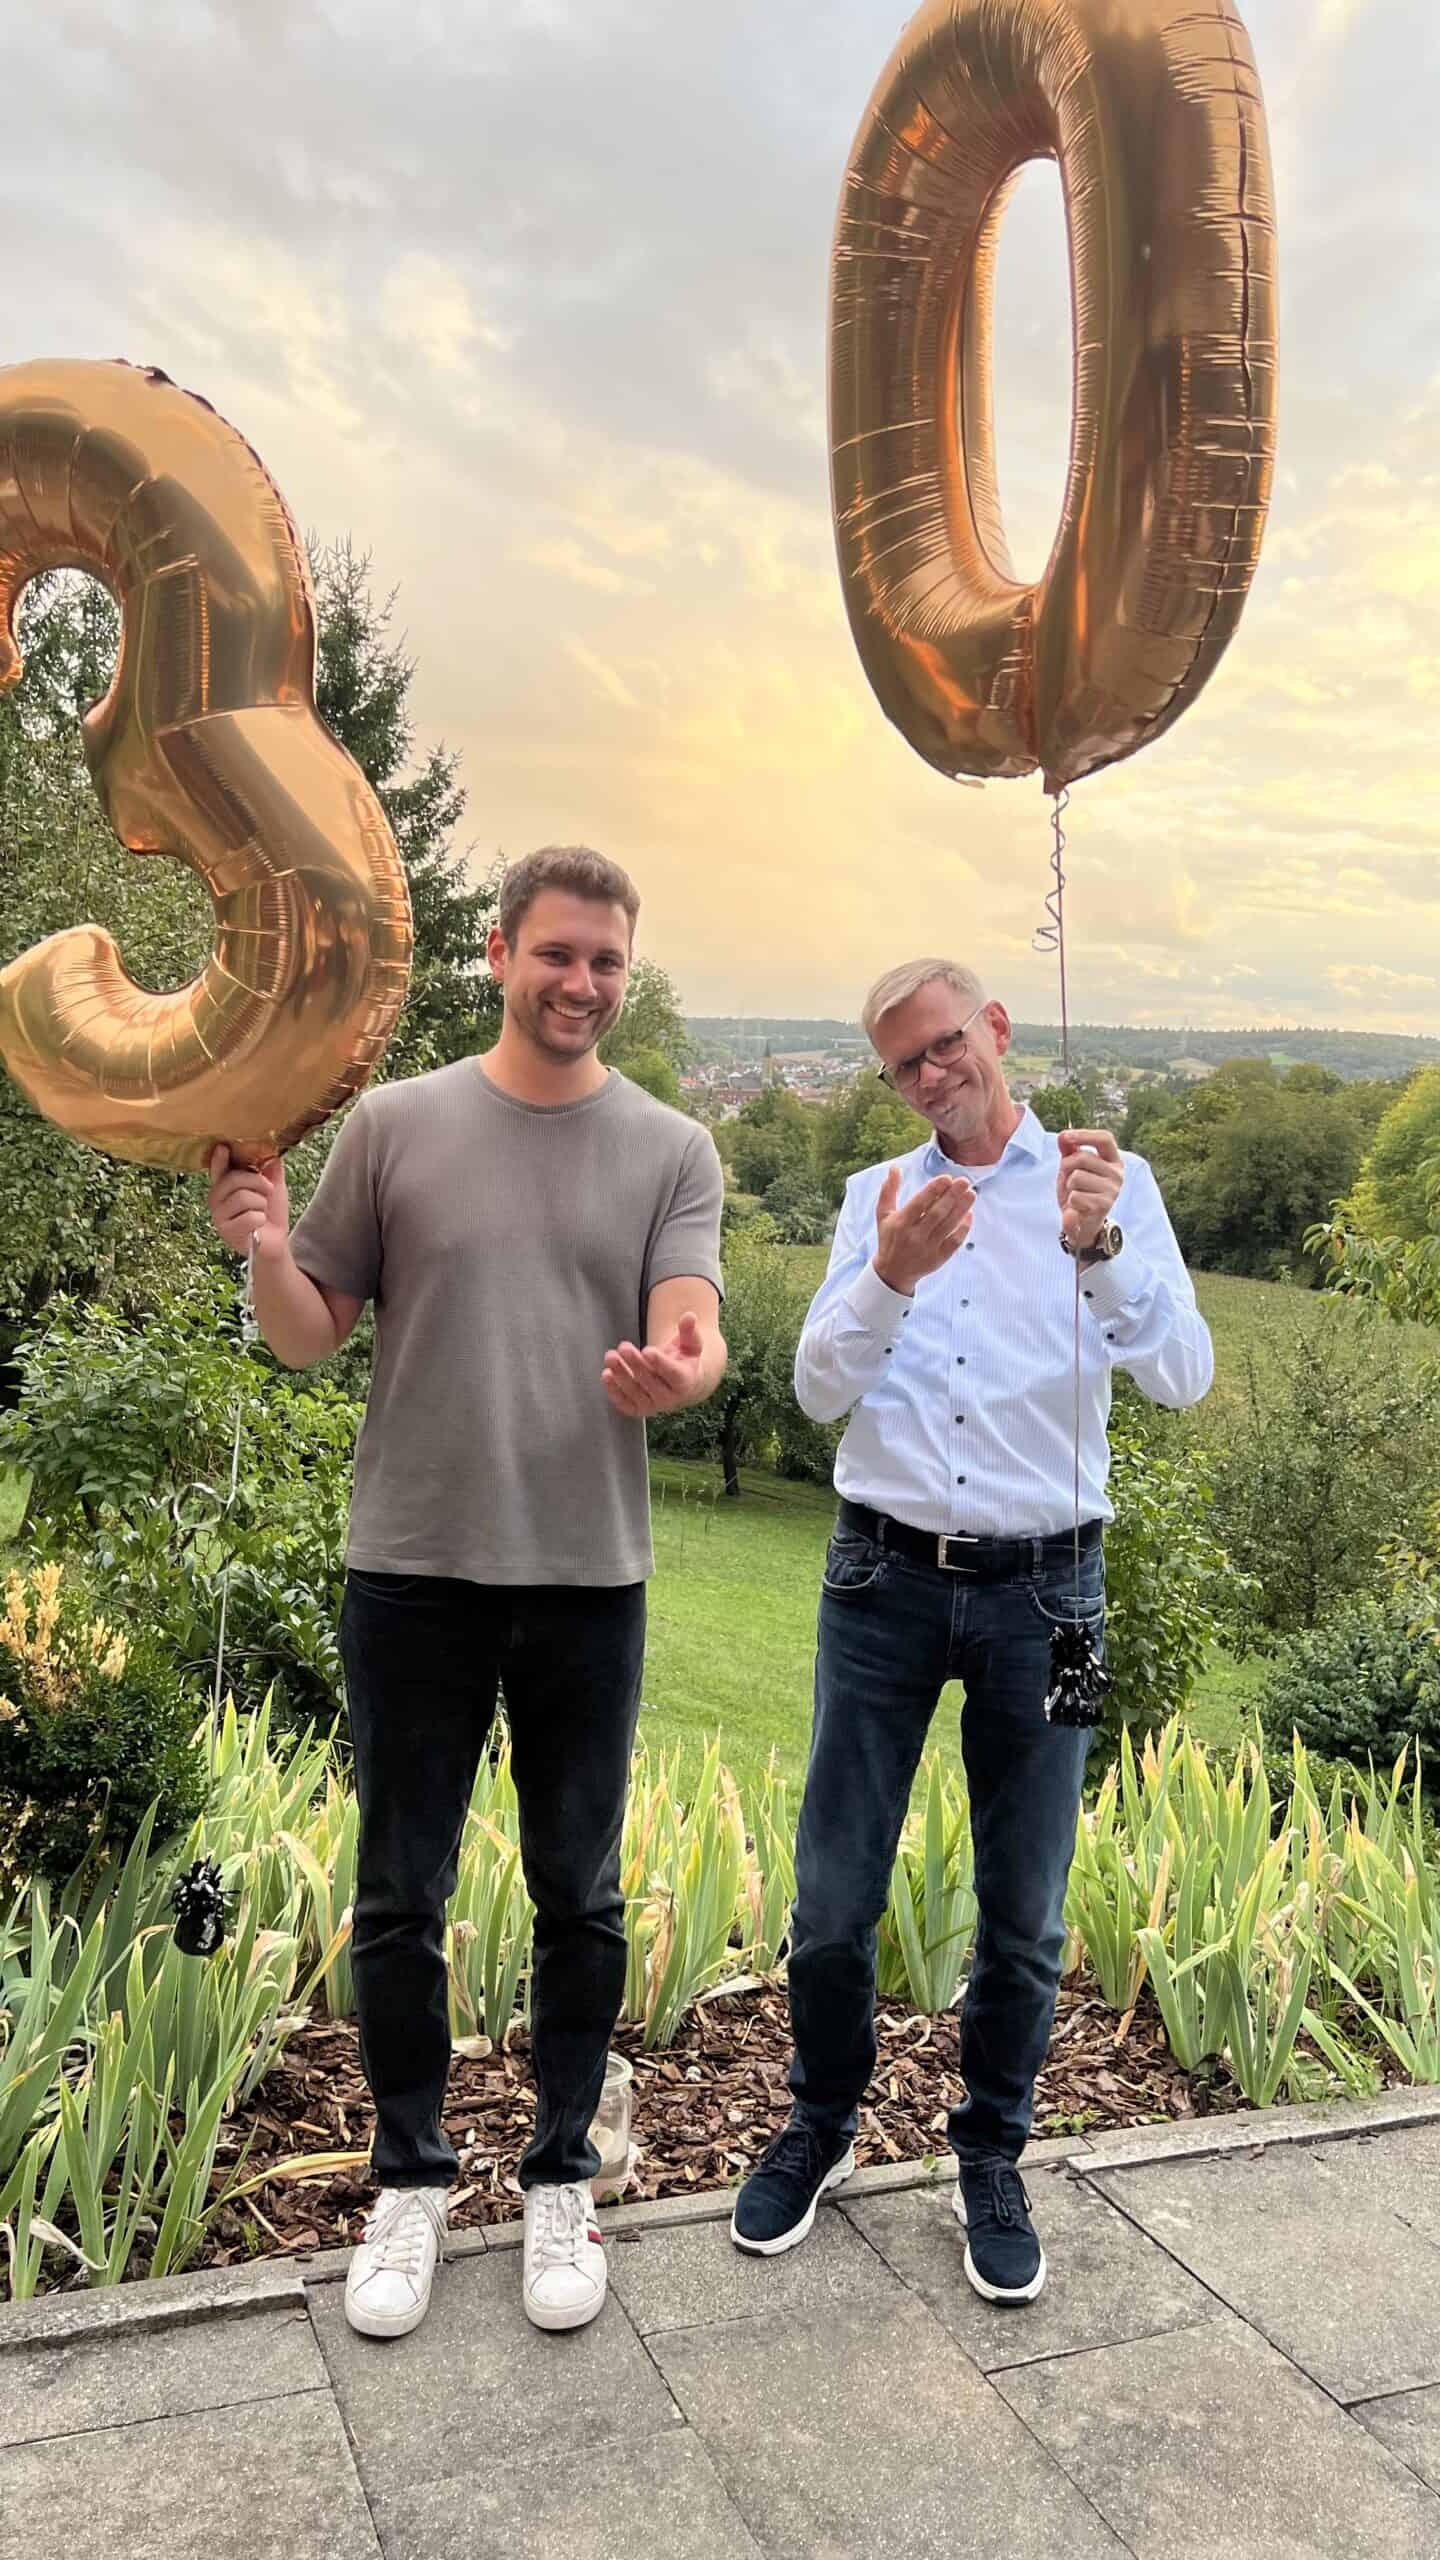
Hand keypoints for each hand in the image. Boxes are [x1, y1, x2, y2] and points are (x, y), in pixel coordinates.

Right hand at [207, 1143, 289, 1262]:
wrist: (275, 1241)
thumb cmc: (270, 1213)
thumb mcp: (273, 1185)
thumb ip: (271, 1167)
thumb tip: (271, 1149)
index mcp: (225, 1185)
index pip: (218, 1169)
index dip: (219, 1159)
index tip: (223, 1147)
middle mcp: (216, 1199)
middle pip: (234, 1179)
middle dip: (258, 1182)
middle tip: (268, 1190)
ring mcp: (219, 1216)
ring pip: (243, 1198)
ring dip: (261, 1204)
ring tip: (262, 1211)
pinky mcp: (226, 1231)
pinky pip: (249, 1217)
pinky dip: (261, 1219)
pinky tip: (259, 1224)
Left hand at [602, 1311, 704, 1416]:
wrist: (679, 1384)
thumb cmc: (684, 1360)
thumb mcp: (690, 1344)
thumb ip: (688, 1331)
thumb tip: (689, 1316)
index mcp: (685, 1381)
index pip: (673, 1374)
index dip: (660, 1363)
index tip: (647, 1350)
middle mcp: (670, 1398)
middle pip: (650, 1381)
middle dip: (635, 1363)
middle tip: (623, 1347)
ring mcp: (653, 1406)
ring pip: (635, 1392)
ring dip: (621, 1374)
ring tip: (610, 1357)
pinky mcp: (639, 1410)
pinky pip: (625, 1404)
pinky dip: (614, 1391)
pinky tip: (606, 1375)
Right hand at [872, 1166, 974, 1296]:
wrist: (893, 1272)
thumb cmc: (889, 1237)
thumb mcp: (883, 1215)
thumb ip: (889, 1191)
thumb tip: (895, 1167)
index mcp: (900, 1223)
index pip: (919, 1204)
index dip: (933, 1190)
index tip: (947, 1178)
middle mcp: (914, 1236)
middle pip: (937, 1213)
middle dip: (952, 1196)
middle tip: (964, 1181)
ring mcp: (927, 1248)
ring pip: (948, 1226)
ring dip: (961, 1209)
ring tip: (971, 1193)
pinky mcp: (938, 1258)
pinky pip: (954, 1242)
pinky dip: (963, 1228)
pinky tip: (969, 1215)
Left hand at [1057, 1129, 1123, 1249]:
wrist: (1082, 1222)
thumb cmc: (1079, 1189)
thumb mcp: (1073, 1167)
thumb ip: (1069, 1150)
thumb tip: (1063, 1136)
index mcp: (1113, 1160)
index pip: (1105, 1139)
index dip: (1085, 1135)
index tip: (1065, 1136)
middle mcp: (1117, 1174)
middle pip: (1081, 1157)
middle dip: (1066, 1167)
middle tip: (1069, 1180)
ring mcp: (1112, 1190)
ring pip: (1076, 1177)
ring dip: (1068, 1186)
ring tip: (1075, 1194)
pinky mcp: (1103, 1206)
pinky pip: (1075, 1196)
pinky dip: (1069, 1202)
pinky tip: (1077, 1207)